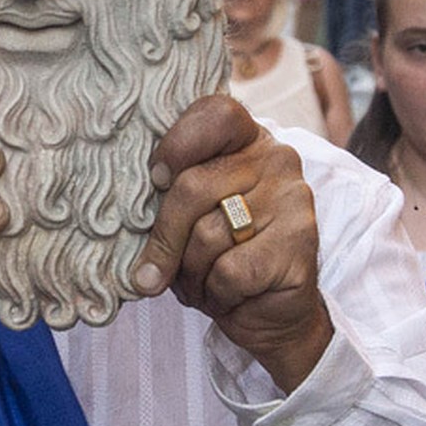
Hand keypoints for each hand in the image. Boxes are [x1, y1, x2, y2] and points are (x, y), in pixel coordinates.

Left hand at [132, 95, 331, 392]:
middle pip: (194, 186)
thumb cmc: (219, 255)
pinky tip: (226, 296)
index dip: (177, 145)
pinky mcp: (300, 243)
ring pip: (207, 234)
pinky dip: (216, 293)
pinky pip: (230, 271)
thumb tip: (126, 209)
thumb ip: (168, 197)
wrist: (271, 312)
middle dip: (165, 238)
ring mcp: (293, 199)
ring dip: (190, 274)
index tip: (156, 180)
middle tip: (155, 271)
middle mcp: (277, 159)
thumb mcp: (187, 219)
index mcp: (247, 140)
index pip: (216, 113)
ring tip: (200, 283)